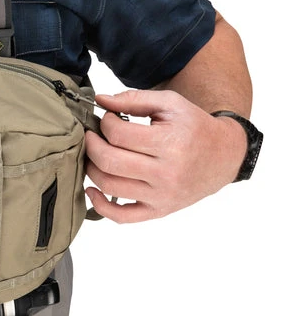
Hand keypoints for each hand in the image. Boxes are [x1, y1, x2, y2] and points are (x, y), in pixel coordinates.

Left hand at [84, 89, 247, 222]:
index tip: (106, 119)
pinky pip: (121, 216)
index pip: (119, 135)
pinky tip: (93, 189)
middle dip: (92, 145)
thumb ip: (134, 99)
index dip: (105, 124)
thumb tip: (101, 100)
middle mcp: (166, 173)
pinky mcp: (159, 211)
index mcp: (171, 143)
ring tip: (94, 155)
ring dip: (91, 169)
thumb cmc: (194, 127)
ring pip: (110, 186)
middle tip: (92, 136)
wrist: (223, 156)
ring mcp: (162, 195)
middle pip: (110, 161)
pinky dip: (100, 205)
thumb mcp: (171, 104)